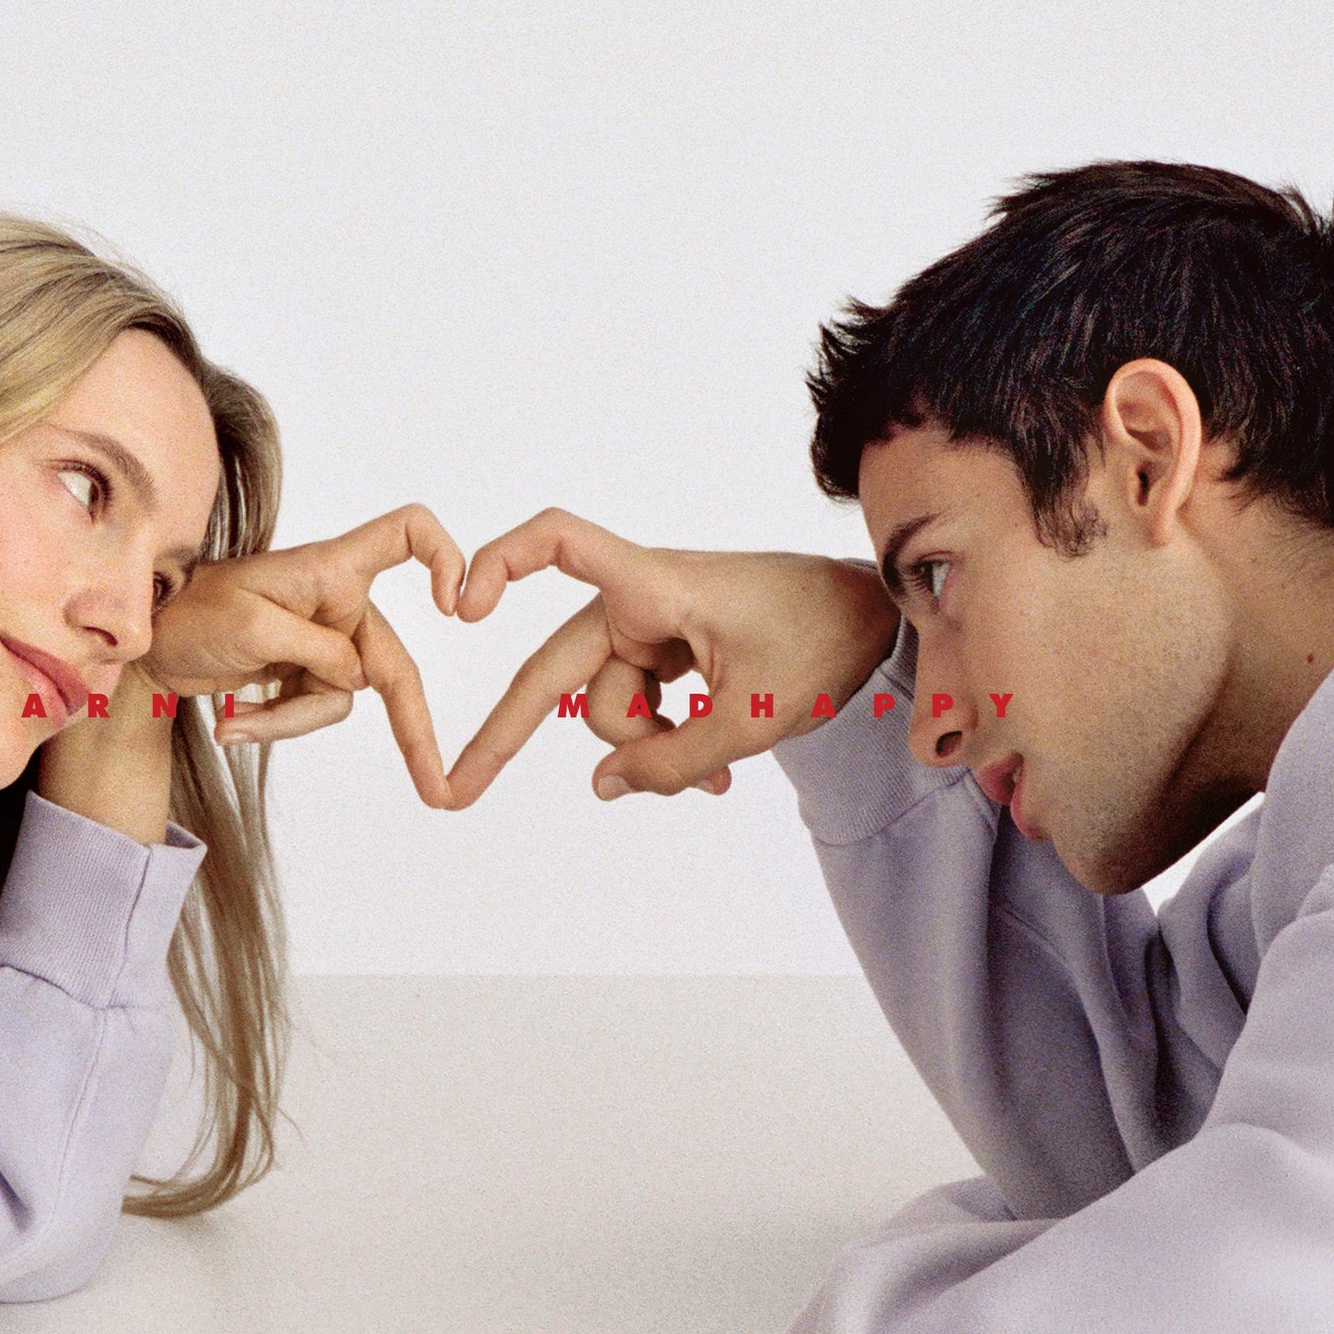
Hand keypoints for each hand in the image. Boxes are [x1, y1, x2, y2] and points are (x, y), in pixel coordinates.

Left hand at [141, 503, 466, 807]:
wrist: (147, 642)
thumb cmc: (190, 610)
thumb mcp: (252, 625)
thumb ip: (318, 650)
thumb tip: (361, 680)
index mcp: (333, 568)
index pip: (408, 533)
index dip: (444, 556)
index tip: (454, 607)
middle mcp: (339, 603)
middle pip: (395, 662)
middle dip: (412, 728)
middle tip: (435, 786)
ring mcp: (324, 642)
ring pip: (343, 699)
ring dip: (291, 721)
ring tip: (235, 724)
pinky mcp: (304, 674)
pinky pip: (313, 712)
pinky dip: (276, 724)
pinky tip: (233, 726)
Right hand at [444, 508, 897, 807]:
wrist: (875, 624)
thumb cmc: (824, 641)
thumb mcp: (754, 717)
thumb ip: (674, 761)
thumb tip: (602, 787)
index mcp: (655, 586)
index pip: (561, 542)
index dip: (502, 562)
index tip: (463, 603)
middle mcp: (639, 602)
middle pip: (560, 671)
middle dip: (513, 734)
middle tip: (458, 791)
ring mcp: (651, 629)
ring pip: (611, 708)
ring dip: (648, 749)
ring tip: (714, 774)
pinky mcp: (668, 653)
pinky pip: (641, 710)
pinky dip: (666, 744)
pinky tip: (713, 774)